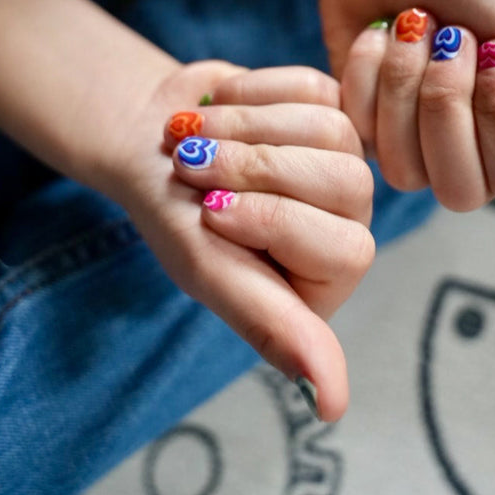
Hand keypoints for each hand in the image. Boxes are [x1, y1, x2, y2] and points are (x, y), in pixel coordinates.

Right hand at [107, 62, 374, 421]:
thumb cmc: (177, 221)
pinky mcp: (330, 103)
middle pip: (346, 180)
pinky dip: (253, 90)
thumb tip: (331, 406)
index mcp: (330, 274)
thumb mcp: (213, 277)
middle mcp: (348, 217)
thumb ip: (273, 330)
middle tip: (192, 165)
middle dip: (255, 166)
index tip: (209, 215)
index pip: (346, 248)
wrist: (146, 143)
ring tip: (196, 135)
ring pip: (332, 129)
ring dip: (246, 124)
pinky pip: (313, 87)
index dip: (273, 220)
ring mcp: (343, 155)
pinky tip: (223, 107)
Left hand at [320, 0, 494, 212]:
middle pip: (461, 187)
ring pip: (406, 170)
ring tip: (416, 28)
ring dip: (407, 79)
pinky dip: (371, 68)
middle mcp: (475, 160)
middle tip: (453, 37)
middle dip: (449, 98)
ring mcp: (416, 151)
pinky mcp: (366, 131)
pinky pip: (361, 132)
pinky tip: (382, 34)